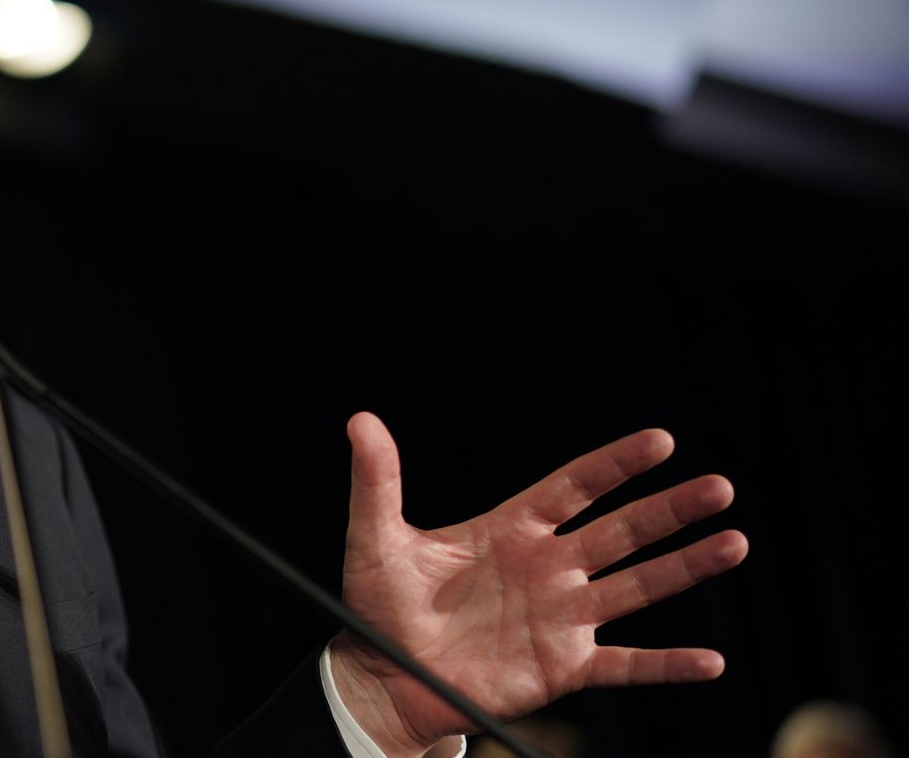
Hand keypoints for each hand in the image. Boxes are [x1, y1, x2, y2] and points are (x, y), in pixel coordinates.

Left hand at [327, 412, 747, 756]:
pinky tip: (711, 661)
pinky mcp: (564, 667)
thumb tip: (361, 422)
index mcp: (512, 530)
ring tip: (736, 543)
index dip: (615, 465)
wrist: (384, 674)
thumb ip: (377, 480)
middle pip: (622, 531)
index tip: (660, 442)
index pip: (575, 487)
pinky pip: (626, 665)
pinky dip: (667, 665)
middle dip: (670, 509)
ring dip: (686, 568)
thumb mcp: (376, 537)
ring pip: (637, 587)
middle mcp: (548, 568)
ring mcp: (562, 617)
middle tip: (721, 486)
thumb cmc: (379, 604)